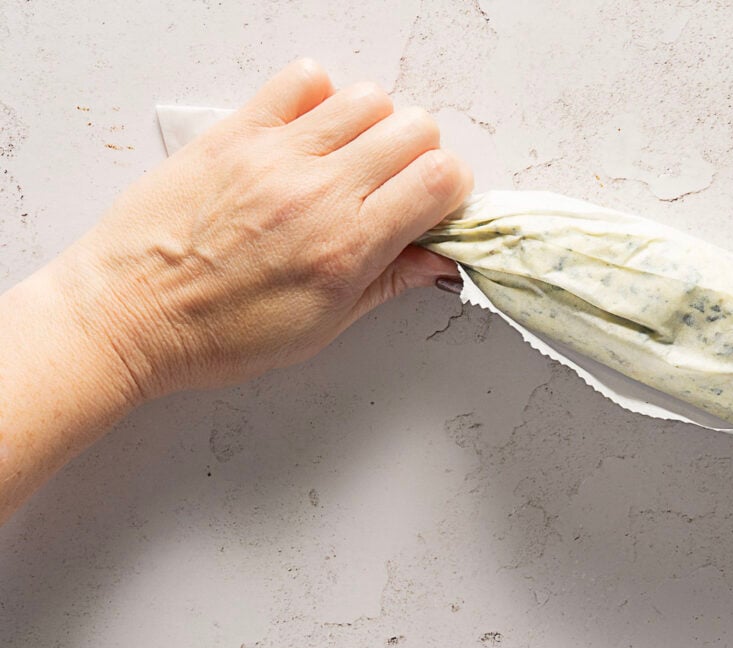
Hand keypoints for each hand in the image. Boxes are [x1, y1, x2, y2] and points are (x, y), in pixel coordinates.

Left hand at [53, 57, 472, 400]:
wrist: (131, 315)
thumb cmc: (219, 333)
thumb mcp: (323, 327)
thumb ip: (388, 282)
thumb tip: (440, 260)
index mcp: (347, 248)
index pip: (441, 180)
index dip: (451, 192)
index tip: (434, 209)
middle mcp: (318, 193)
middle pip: (415, 131)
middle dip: (421, 158)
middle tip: (396, 189)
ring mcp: (275, 156)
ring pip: (368, 99)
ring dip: (375, 126)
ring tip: (352, 161)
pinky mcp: (235, 132)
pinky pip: (301, 80)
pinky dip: (319, 96)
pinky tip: (309, 135)